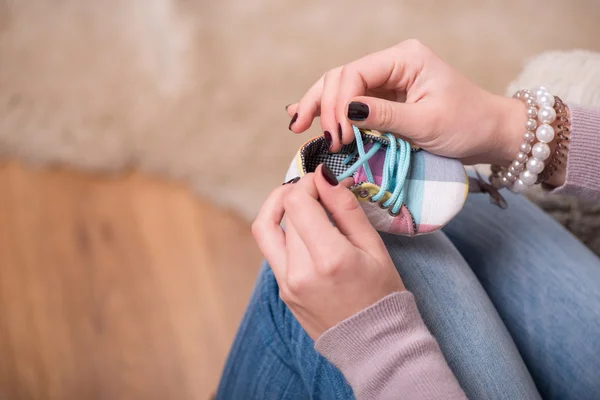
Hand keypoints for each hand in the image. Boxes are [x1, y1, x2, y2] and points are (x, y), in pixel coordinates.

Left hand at [252, 165, 404, 339]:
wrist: (374, 346)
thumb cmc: (382, 295)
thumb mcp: (374, 248)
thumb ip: (346, 209)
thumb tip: (324, 177)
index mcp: (329, 259)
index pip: (297, 202)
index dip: (307, 183)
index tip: (322, 180)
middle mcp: (300, 272)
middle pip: (284, 213)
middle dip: (299, 192)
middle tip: (320, 190)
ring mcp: (286, 284)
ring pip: (266, 229)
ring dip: (281, 208)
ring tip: (301, 201)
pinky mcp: (282, 291)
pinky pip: (272, 251)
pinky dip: (283, 232)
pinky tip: (304, 230)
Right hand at [287, 39, 524, 165]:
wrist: (490, 133)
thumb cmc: (467, 124)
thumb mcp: (426, 123)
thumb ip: (385, 117)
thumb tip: (346, 112)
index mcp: (404, 58)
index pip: (355, 73)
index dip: (338, 104)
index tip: (338, 137)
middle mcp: (392, 63)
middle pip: (342, 77)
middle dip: (323, 104)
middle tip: (306, 132)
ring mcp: (388, 80)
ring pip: (341, 88)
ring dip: (320, 106)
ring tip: (296, 123)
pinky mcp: (386, 98)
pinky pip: (351, 101)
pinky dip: (331, 111)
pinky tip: (308, 115)